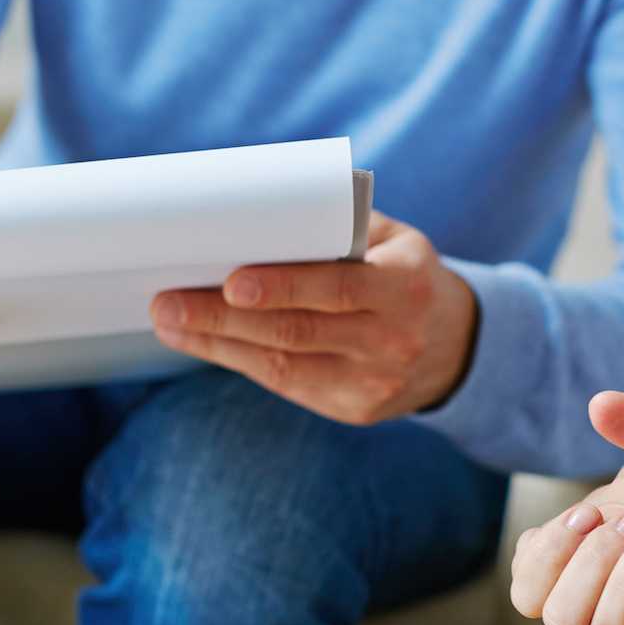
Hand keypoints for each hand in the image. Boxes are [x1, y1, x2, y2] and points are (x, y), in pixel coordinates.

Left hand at [147, 211, 476, 424]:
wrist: (455, 344)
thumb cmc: (401, 274)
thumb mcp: (391, 240)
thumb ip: (338, 227)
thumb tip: (254, 213)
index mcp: (407, 285)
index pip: (338, 288)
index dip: (282, 288)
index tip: (230, 282)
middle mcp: (396, 339)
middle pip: (297, 332)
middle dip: (224, 319)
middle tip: (168, 304)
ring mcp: (376, 382)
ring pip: (284, 366)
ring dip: (219, 345)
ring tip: (171, 323)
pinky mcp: (357, 410)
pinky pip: (289, 386)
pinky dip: (240, 363)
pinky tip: (205, 344)